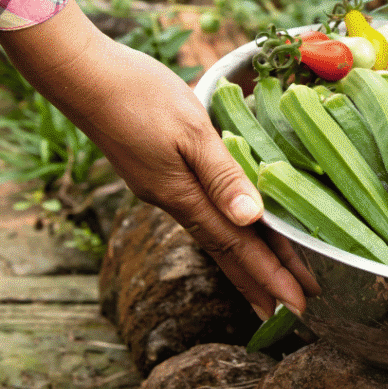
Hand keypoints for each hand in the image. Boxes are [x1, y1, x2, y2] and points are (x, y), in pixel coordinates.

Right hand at [1, 1, 315, 318]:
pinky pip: (207, 214)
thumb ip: (222, 174)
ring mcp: (167, 189)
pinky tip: (238, 232)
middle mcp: (176, 201)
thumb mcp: (191, 130)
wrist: (87, 77)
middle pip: (229, 251)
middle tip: (296, 312)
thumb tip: (252, 218)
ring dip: (248, 262)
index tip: (298, 305)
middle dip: (263, 282)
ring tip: (273, 286)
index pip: (238, 247)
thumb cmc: (141, 96)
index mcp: (185, 196)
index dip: (270, 276)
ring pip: (218, 235)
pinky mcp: (162, 174)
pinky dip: (229, 232)